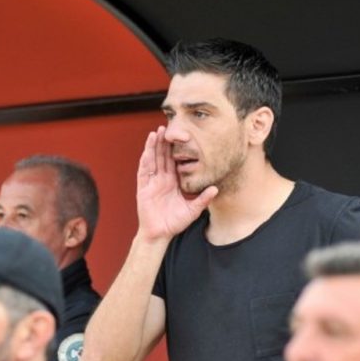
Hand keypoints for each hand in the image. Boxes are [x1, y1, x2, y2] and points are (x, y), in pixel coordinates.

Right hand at [136, 126, 217, 240]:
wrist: (160, 234)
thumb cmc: (175, 223)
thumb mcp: (192, 210)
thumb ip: (202, 199)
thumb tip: (216, 189)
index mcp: (173, 182)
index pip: (174, 161)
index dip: (176, 149)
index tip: (182, 136)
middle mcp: (162, 180)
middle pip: (162, 157)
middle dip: (164, 142)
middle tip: (168, 126)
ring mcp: (151, 183)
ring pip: (152, 160)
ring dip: (153, 146)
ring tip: (157, 132)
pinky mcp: (143, 188)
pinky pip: (144, 171)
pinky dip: (145, 159)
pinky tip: (147, 149)